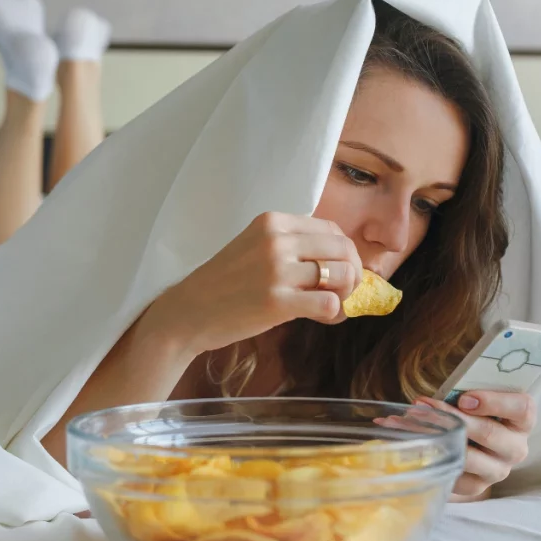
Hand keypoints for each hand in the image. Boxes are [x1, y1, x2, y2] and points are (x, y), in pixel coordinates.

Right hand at [143, 212, 362, 357]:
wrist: (187, 312)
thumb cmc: (222, 283)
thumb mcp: (253, 247)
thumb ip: (290, 246)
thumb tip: (340, 261)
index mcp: (272, 222)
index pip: (332, 229)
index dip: (345, 253)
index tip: (340, 271)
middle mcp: (276, 240)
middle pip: (342, 250)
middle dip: (352, 273)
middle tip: (344, 291)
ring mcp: (276, 271)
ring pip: (342, 275)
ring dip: (346, 294)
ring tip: (331, 306)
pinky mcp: (277, 302)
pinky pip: (329, 304)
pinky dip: (335, 313)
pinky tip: (323, 318)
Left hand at [413, 391, 535, 498]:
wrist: (468, 446)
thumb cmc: (472, 413)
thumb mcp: (475, 399)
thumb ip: (464, 392)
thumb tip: (432, 395)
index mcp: (521, 421)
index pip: (522, 409)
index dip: (494, 402)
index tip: (464, 399)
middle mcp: (515, 448)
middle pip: (491, 433)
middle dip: (454, 418)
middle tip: (424, 406)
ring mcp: (498, 470)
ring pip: (471, 457)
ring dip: (439, 438)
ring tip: (413, 422)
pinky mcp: (476, 486)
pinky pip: (455, 473)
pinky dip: (432, 456)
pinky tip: (415, 443)